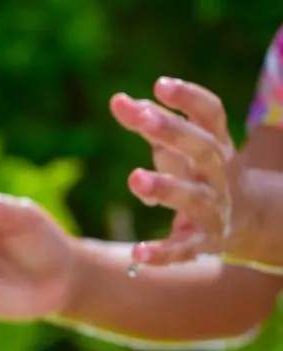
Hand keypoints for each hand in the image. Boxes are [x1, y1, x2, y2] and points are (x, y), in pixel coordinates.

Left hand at [110, 77, 237, 264]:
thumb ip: (147, 123)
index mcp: (215, 145)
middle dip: (174, 133)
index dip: (189, 98)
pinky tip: (137, 253)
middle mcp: (219, 174)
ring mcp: (213, 208)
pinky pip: (182, 248)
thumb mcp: (176, 147)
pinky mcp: (202, 242)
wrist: (247, 220)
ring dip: (165, 188)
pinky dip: (161, 252)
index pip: (211, 114)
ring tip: (134, 178)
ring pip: (193, 198)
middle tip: (144, 119)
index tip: (161, 84)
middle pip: (203, 150)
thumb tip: (117, 100)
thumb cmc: (199, 173)